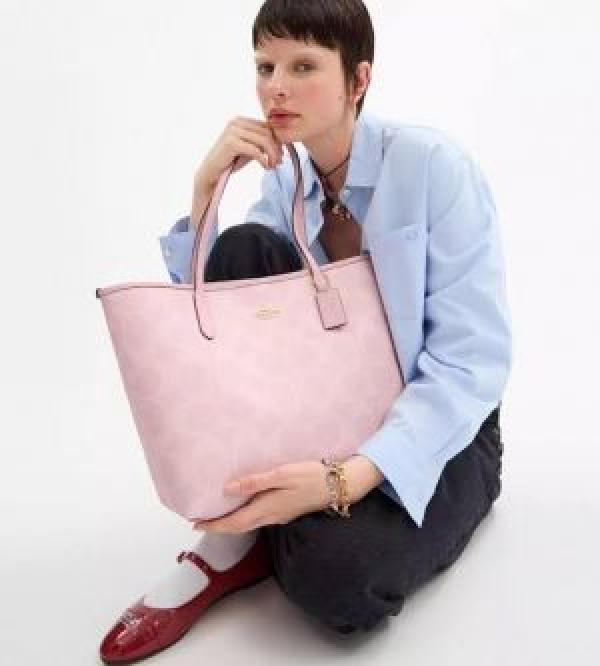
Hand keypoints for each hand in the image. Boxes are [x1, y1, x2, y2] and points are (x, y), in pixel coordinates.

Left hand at [190, 455, 384, 533]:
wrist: (341, 484)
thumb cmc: (312, 476)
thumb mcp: (282, 474)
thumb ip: (255, 482)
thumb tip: (227, 489)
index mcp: (267, 509)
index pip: (233, 523)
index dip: (213, 525)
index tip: (194, 523)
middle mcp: (272, 516)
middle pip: (239, 526)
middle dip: (219, 524)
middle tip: (201, 519)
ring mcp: (281, 515)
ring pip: (249, 522)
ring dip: (232, 520)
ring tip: (218, 512)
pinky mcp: (288, 510)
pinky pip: (259, 516)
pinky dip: (245, 514)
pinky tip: (244, 504)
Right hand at [194, 116, 283, 191]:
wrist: (211, 171)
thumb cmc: (230, 161)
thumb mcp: (249, 149)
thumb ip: (261, 143)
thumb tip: (281, 145)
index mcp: (241, 120)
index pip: (267, 126)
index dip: (278, 141)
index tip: (281, 155)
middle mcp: (237, 122)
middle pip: (267, 132)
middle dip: (276, 149)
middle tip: (279, 163)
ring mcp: (233, 131)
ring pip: (264, 140)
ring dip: (272, 155)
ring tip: (273, 166)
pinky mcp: (231, 142)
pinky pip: (255, 150)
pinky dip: (264, 159)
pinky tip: (266, 167)